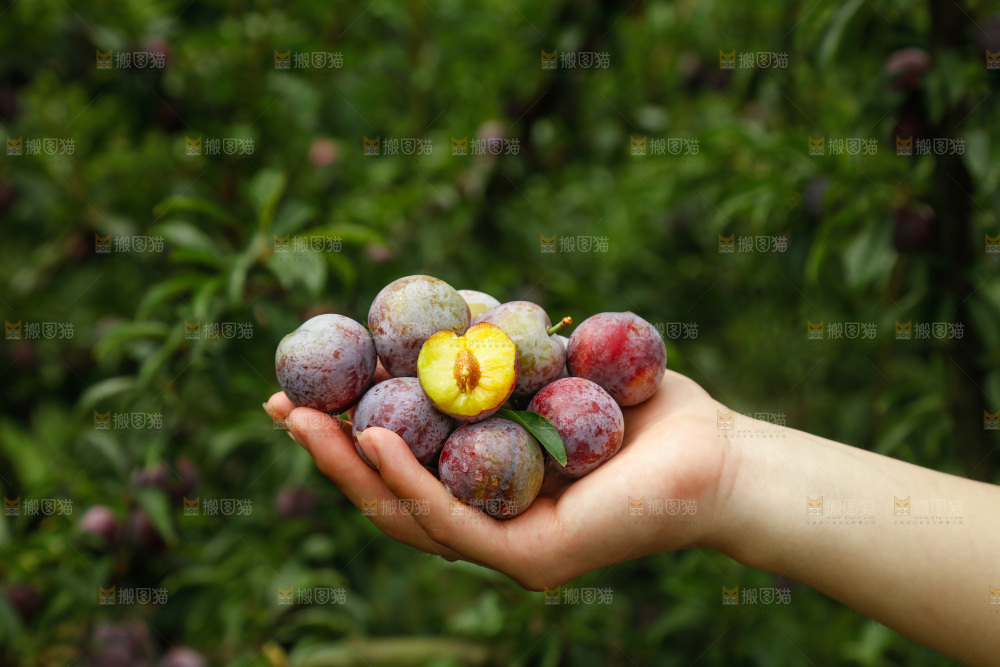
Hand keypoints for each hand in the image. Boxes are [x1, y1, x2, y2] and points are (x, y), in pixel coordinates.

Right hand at [263, 370, 729, 589]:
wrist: (721, 457)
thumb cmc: (650, 412)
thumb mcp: (558, 369)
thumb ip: (505, 355)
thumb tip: (454, 305)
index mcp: (488, 483)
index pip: (403, 461)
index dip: (346, 427)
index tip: (304, 386)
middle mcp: (487, 522)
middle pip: (388, 492)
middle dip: (329, 451)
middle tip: (280, 407)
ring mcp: (504, 548)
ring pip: (406, 513)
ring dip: (349, 467)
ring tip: (303, 421)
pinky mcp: (528, 560)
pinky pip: (452, 522)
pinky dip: (408, 482)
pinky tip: (376, 439)